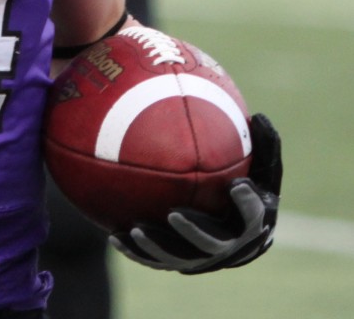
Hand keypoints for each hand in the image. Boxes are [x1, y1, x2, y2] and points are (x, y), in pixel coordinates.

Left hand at [109, 113, 281, 273]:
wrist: (224, 213)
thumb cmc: (242, 176)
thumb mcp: (258, 159)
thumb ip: (263, 143)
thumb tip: (261, 117)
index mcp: (252, 222)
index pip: (255, 217)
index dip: (248, 205)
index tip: (236, 185)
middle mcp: (230, 246)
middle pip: (214, 245)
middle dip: (194, 232)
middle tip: (173, 213)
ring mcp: (203, 258)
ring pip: (180, 258)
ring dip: (158, 246)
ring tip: (136, 229)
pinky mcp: (179, 262)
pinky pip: (155, 260)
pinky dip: (136, 251)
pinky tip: (115, 236)